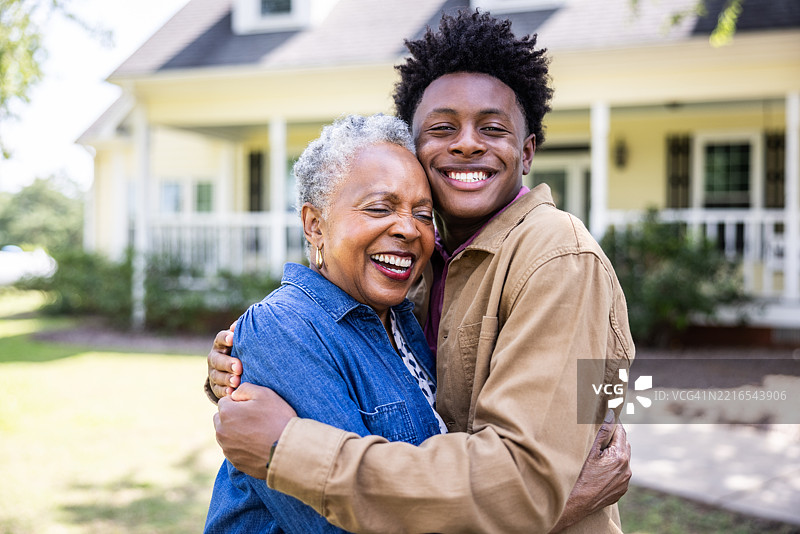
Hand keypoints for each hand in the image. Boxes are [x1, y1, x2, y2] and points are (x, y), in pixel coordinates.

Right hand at [207, 322, 241, 397]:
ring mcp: (214, 372)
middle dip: (227, 363)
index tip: (233, 338)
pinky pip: (218, 390)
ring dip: (226, 379)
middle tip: (238, 367)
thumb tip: (238, 324)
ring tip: (236, 381)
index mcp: (221, 343)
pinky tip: (231, 392)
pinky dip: (225, 391)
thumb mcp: (243, 340)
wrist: (237, 369)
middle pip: (217, 360)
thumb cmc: (244, 349)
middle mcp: (215, 357)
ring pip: (217, 376)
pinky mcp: (216, 387)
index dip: (225, 338)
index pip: (220, 338)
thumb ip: (242, 331)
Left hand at [214, 382, 297, 478]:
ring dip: (235, 432)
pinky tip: (257, 445)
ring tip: (257, 432)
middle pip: (221, 419)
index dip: (239, 401)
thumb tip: (234, 395)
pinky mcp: (235, 461)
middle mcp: (221, 431)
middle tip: (254, 419)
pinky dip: (241, 446)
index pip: (224, 401)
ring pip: (226, 435)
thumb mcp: (265, 394)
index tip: (253, 407)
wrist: (287, 450)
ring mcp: (227, 448)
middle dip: (232, 416)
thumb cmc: (277, 419)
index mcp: (227, 413)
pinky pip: (233, 450)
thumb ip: (245, 388)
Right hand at [549, 410, 631, 532]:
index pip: (621, 433)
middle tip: (604, 432)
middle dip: (616, 437)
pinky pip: (621, 473)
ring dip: (616, 453)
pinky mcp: (621, 490)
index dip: (615, 423)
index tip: (610, 416)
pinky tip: (602, 467)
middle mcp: (626, 470)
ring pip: (623, 460)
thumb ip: (603, 432)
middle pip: (624, 445)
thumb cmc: (580, 475)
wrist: (577, 503)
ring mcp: (625, 482)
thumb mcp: (590, 451)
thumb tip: (611, 415)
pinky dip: (615, 467)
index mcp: (620, 457)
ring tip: (602, 450)